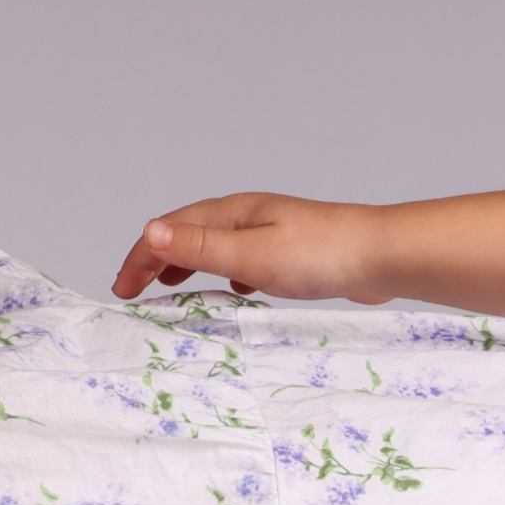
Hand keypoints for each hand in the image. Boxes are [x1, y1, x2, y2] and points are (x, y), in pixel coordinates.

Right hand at [112, 193, 390, 303]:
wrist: (382, 256)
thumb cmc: (321, 254)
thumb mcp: (251, 256)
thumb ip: (202, 248)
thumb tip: (150, 233)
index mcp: (231, 213)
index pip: (169, 231)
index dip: (139, 258)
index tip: (121, 288)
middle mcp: (248, 216)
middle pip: (189, 234)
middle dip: (157, 259)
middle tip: (136, 289)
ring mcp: (273, 232)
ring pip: (218, 246)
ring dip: (190, 264)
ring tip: (174, 286)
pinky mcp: (296, 252)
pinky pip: (248, 260)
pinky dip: (229, 274)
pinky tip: (240, 291)